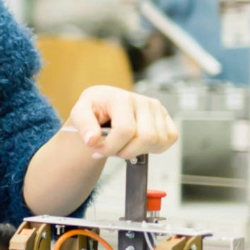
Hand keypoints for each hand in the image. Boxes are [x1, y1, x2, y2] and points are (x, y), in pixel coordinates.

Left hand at [65, 85, 179, 160]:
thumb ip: (84, 125)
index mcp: (122, 98)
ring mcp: (157, 109)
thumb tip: (92, 140)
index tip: (97, 150)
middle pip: (146, 138)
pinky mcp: (166, 118)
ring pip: (158, 141)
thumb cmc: (94, 108)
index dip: (110, 147)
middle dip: (126, 151)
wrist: (104, 104)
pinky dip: (154, 148)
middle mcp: (143, 101)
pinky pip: (169, 139)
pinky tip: (138, 143)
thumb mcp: (80, 113)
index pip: (125, 130)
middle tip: (112, 149)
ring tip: (123, 145)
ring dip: (138, 151)